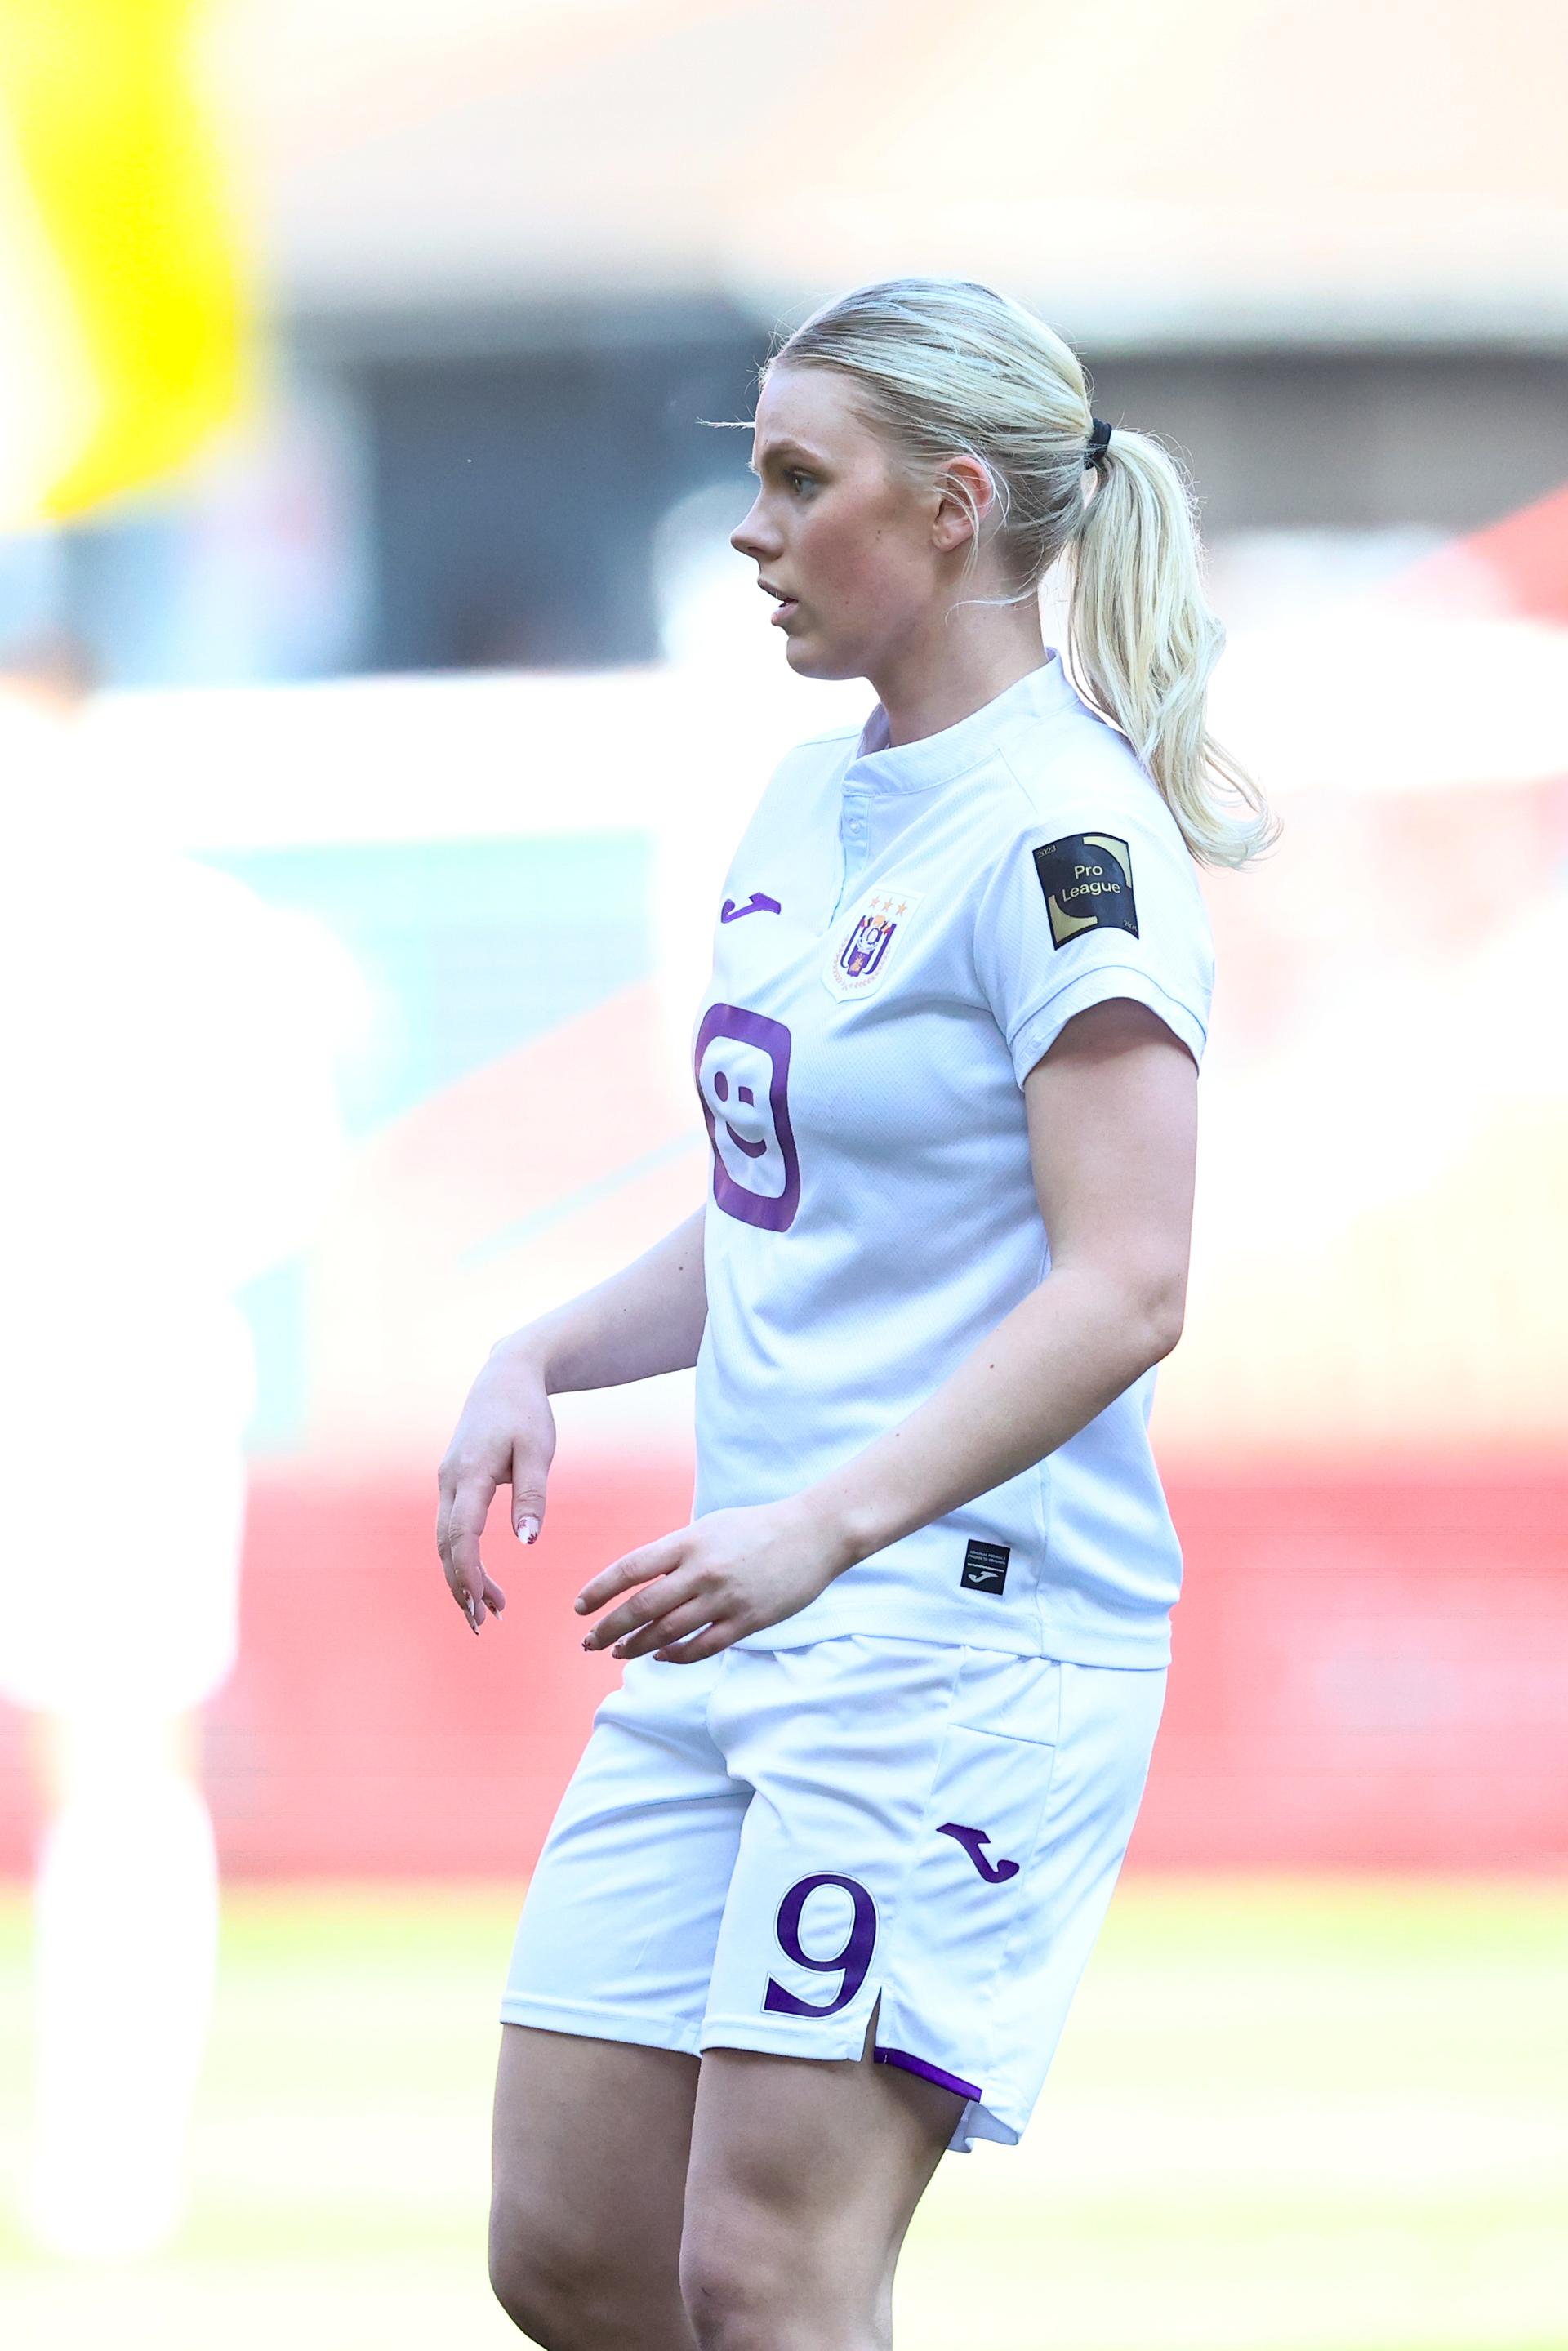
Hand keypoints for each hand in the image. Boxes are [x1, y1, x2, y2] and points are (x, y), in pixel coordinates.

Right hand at [435, 1337, 557, 1635]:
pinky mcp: (454, 1485)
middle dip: (461, 1587)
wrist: (505, 1377)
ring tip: (491, 1612)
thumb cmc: (526, 1411)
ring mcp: (447, 1483)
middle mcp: (449, 1481)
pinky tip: (486, 1581)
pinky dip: (465, 1559)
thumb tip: (528, 1541)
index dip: (469, 1574)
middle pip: (446, 1546)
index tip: (482, 1606)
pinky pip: (453, 1530)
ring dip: (463, 1578)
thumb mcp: (537, 1449)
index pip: (461, 1535)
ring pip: (446, 1542)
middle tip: (483, 1625)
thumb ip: (532, 1494)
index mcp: (469, 1473)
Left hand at [575, 1498, 852, 1663]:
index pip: (630, 1569)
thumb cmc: (758, 1527)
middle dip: (609, 1629)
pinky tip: (662, 1657)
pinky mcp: (747, 1621)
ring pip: (667, 1633)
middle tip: (589, 1643)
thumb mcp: (710, 1527)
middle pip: (642, 1608)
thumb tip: (643, 1583)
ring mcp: (724, 1598)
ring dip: (637, 1647)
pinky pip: (703, 1647)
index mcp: (688, 1542)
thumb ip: (677, 1553)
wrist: (815, 1532)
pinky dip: (677, 1655)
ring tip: (619, 1653)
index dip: (599, 1591)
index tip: (580, 1608)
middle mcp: (701, 1571)